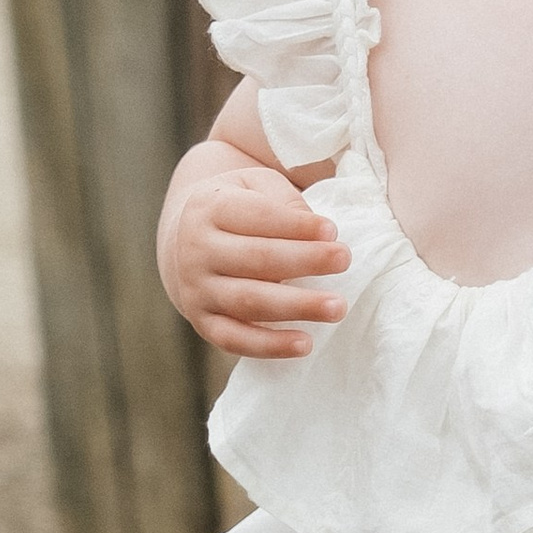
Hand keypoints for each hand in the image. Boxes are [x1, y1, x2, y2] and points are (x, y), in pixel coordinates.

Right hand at [160, 157, 345, 357]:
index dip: (296, 225)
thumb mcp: (255, 187)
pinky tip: (305, 344)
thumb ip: (285, 201)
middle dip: (304, 260)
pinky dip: (269, 345)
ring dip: (296, 306)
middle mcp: (197, 250)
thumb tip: (320, 234)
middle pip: (256, 259)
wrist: (187, 244)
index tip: (332, 231)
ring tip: (338, 307)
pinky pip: (235, 339)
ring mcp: (196, 289)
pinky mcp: (203, 322)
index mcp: (211, 208)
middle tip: (345, 260)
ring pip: (249, 301)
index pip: (257, 215)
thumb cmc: (239, 212)